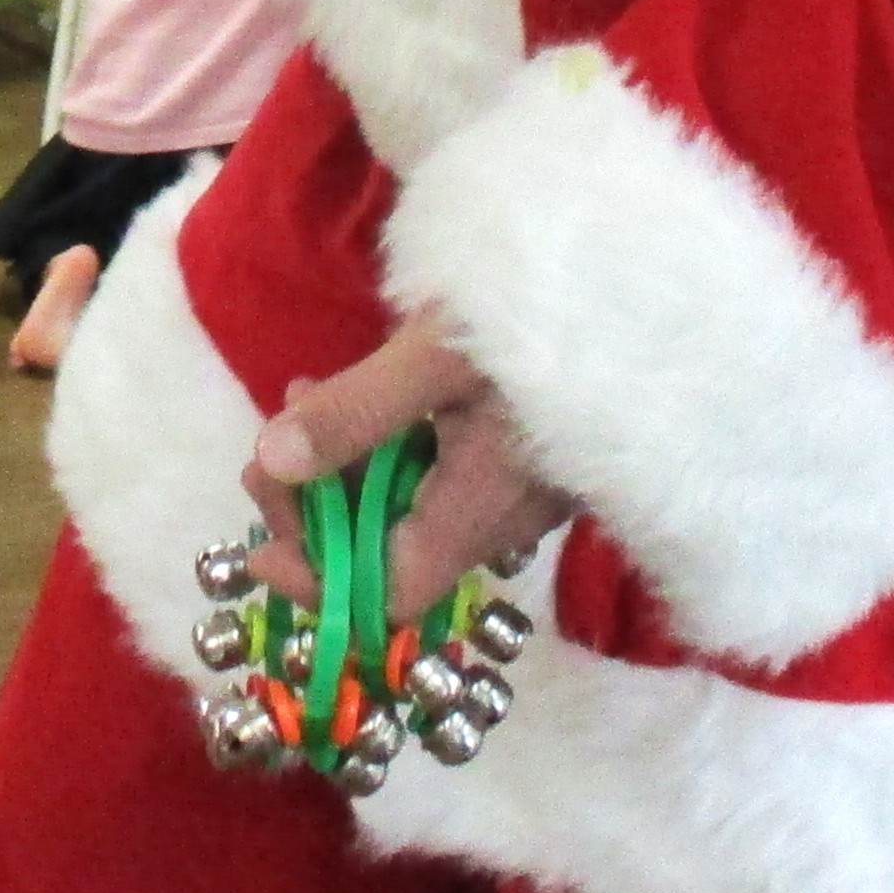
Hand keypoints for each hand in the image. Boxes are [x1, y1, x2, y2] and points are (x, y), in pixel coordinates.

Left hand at [243, 315, 572, 621]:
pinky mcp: (527, 458)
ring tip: (304, 393)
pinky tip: (361, 390)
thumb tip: (273, 461)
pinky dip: (385, 447)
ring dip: (344, 467)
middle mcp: (500, 521)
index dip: (319, 582)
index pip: (390, 596)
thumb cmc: (542, 318)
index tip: (260, 541)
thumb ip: (354, 412)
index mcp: (477, 513)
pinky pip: (440, 478)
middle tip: (269, 441)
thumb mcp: (434, 355)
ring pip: (410, 508)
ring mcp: (519, 492)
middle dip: (316, 505)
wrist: (633, 296)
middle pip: (388, 551)